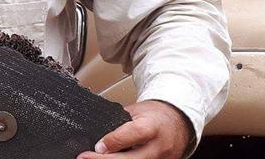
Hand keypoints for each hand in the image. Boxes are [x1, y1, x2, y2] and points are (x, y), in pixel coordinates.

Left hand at [77, 100, 193, 158]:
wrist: (180, 122)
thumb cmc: (155, 115)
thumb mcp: (136, 111)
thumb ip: (119, 123)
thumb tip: (98, 135)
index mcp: (151, 126)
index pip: (132, 135)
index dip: (113, 141)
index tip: (97, 146)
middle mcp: (159, 146)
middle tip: (84, 157)